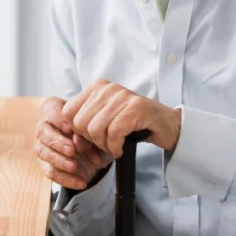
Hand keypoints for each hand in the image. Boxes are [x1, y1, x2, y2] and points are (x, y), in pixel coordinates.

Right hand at [35, 97, 112, 189]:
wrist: (99, 152)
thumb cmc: (96, 134)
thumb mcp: (100, 133)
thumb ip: (91, 136)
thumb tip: (82, 145)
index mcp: (57, 110)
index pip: (50, 108)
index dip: (58, 119)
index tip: (71, 128)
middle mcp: (47, 127)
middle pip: (41, 130)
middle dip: (57, 141)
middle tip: (72, 150)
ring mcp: (44, 146)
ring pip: (41, 151)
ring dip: (58, 160)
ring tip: (74, 167)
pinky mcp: (47, 164)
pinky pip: (50, 172)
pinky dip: (65, 179)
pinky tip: (81, 181)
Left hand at [62, 79, 181, 157]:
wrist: (166, 126)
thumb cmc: (133, 124)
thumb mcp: (104, 121)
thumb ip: (85, 127)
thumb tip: (73, 142)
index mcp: (96, 87)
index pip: (68, 112)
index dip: (76, 132)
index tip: (90, 141)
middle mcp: (108, 88)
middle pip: (80, 122)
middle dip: (91, 140)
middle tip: (105, 144)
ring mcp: (123, 96)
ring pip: (95, 129)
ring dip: (104, 145)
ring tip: (114, 146)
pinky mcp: (136, 108)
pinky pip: (114, 133)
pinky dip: (115, 147)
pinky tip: (120, 148)